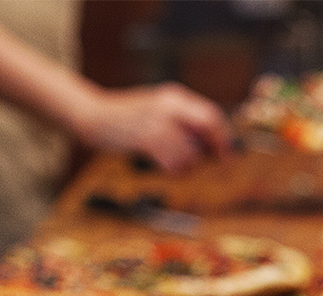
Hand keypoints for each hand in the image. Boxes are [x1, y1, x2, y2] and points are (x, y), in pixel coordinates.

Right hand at [82, 83, 231, 171]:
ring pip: (190, 150)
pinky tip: (166, 169)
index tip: (229, 153)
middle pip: (208, 125)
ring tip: (177, 167)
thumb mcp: (156, 110)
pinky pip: (173, 162)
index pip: (210, 114)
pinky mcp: (145, 138)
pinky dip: (174, 171)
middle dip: (217, 147)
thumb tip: (209, 144)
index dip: (223, 135)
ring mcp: (157, 121)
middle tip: (219, 162)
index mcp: (174, 97)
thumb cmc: (126, 118)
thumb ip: (180, 122)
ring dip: (189, 165)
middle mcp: (169, 105)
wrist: (94, 115)